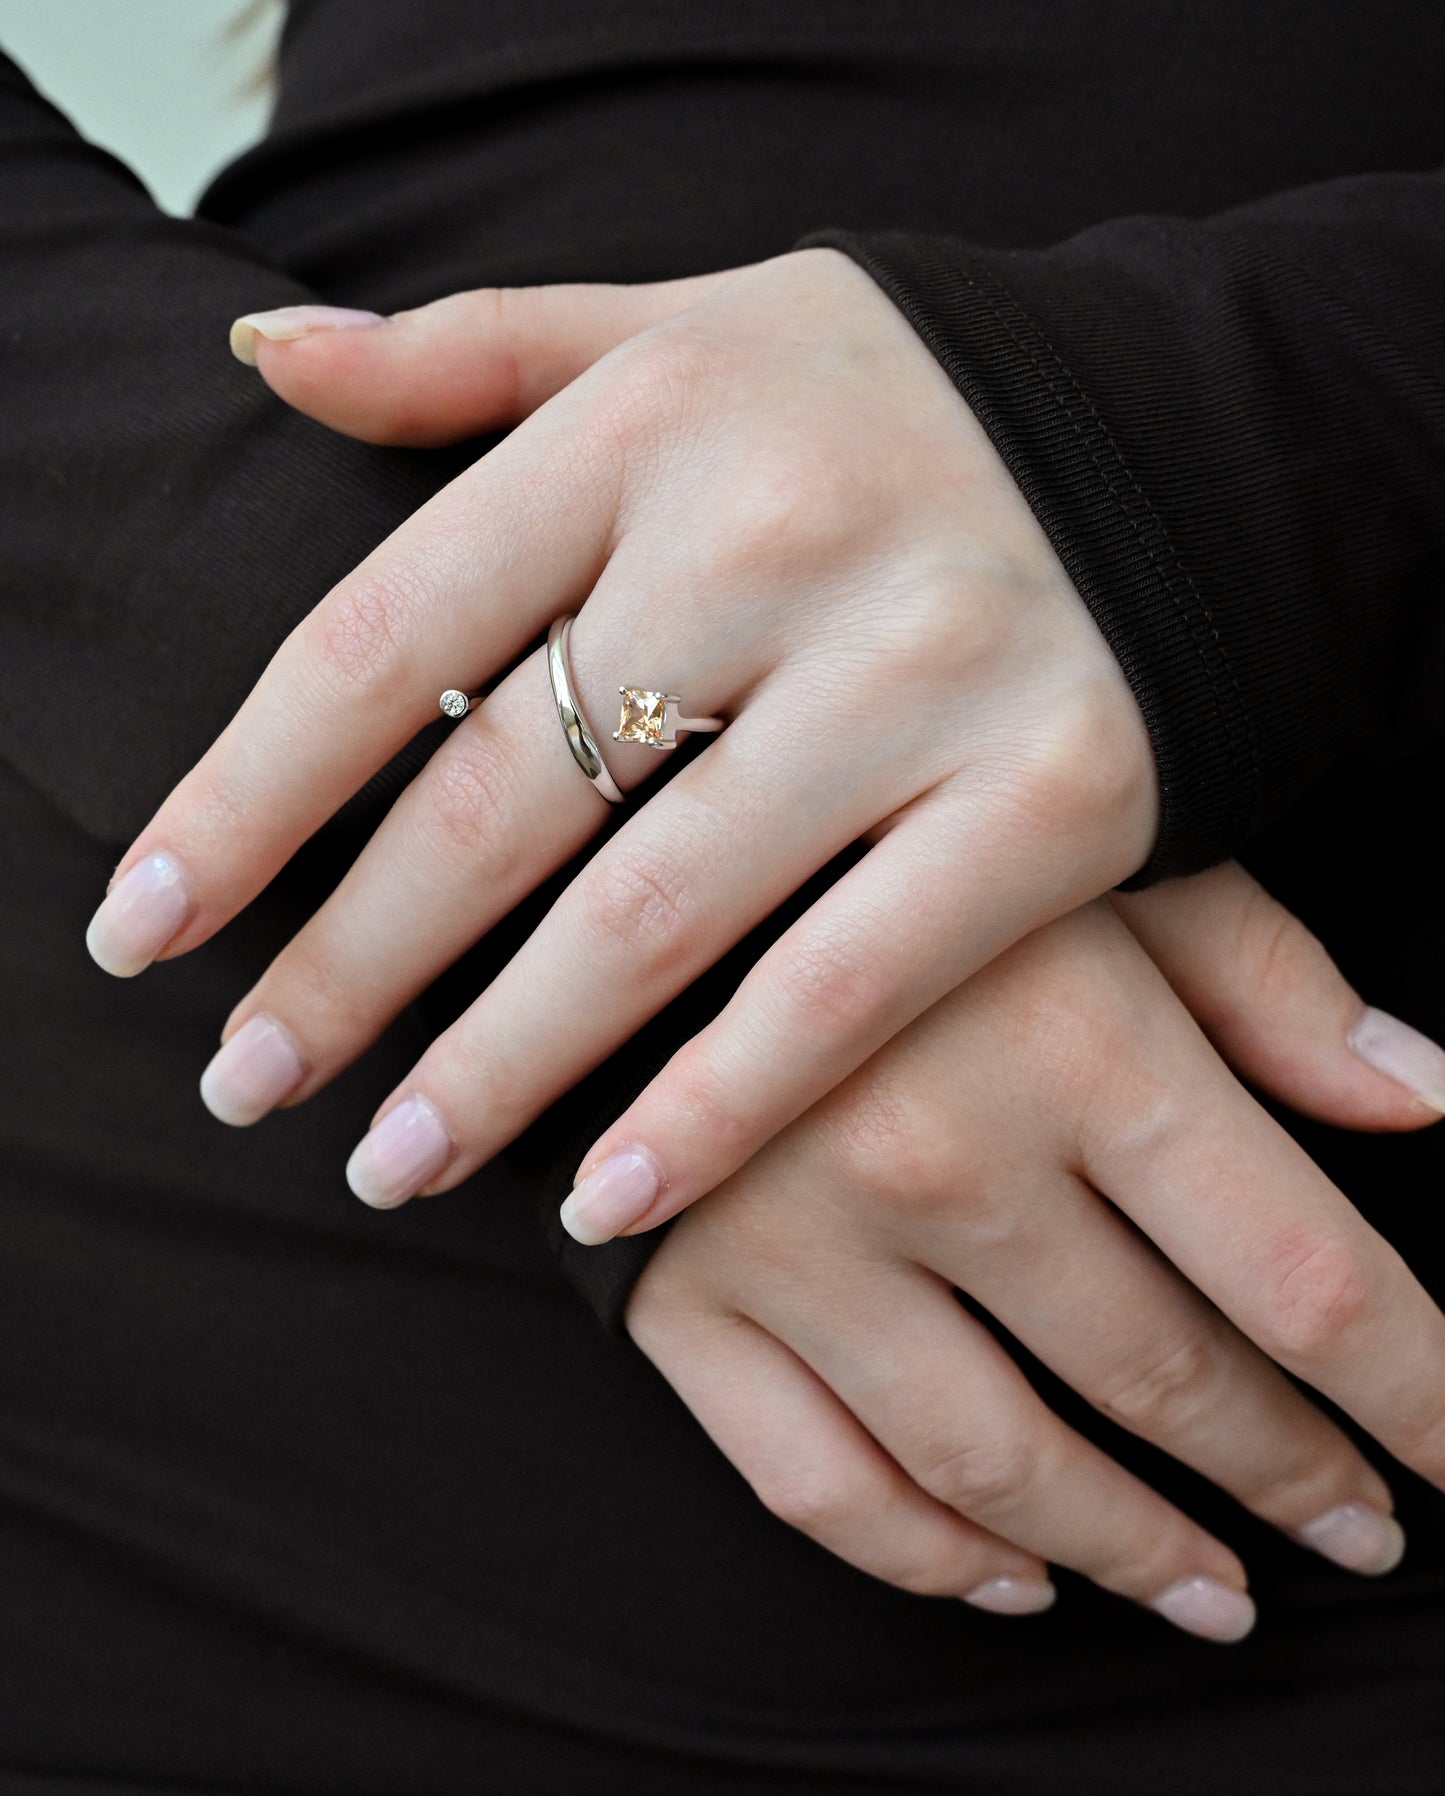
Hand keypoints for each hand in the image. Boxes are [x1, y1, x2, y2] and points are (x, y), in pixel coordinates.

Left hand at [86, 249, 1156, 1234]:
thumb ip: (469, 356)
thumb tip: (262, 355)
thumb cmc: (881, 406)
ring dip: (497, 1068)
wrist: (1187, 435)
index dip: (244, 801)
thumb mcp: (677, 332)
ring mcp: (920, 674)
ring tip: (386, 1166)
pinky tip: (601, 1203)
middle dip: (345, 965)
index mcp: (647, 422)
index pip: (384, 636)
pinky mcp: (1048, 797)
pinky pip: (844, 989)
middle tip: (242, 1084)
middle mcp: (774, 539)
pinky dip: (713, 1108)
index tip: (141, 932)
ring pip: (654, 919)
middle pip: (496, 801)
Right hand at [624, 864, 1444, 1637]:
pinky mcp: (681, 1298)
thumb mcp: (1093, 854)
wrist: (614, 845)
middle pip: (1167, 1383)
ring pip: (1001, 1469)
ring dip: (1134, 1552)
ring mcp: (794, 1246)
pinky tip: (1015, 1578)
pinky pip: (820, 1485)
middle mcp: (937, 1159)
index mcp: (1074, 1038)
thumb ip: (1264, 979)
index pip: (1301, 1274)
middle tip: (1358, 1536)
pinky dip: (929, 1556)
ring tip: (1217, 1596)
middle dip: (1292, 1477)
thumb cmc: (890, 836)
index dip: (1415, 1392)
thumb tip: (1424, 1100)